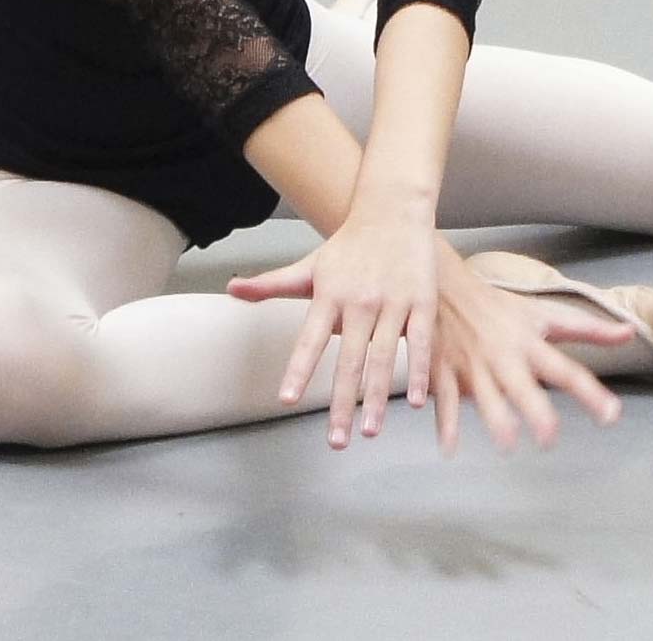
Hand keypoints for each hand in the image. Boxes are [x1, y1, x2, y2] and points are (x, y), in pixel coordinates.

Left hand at [226, 210, 436, 449]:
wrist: (392, 211)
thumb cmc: (348, 245)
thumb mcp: (309, 264)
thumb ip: (272, 284)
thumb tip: (231, 289)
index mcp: (329, 294)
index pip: (309, 339)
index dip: (299, 369)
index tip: (287, 399)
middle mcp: (359, 300)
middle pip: (349, 358)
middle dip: (343, 403)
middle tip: (336, 441)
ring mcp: (392, 301)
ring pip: (383, 356)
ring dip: (377, 396)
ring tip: (370, 431)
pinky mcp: (421, 300)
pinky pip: (419, 342)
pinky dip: (417, 371)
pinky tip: (416, 401)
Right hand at [426, 241, 635, 457]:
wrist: (446, 287)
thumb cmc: (502, 307)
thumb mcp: (545, 314)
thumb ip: (588, 329)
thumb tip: (629, 332)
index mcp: (530, 344)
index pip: (566, 370)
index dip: (589, 393)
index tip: (611, 415)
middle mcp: (504, 356)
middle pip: (523, 386)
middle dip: (535, 409)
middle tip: (550, 437)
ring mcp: (473, 365)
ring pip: (485, 395)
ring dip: (495, 418)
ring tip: (508, 443)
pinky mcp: (444, 371)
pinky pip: (445, 400)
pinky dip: (445, 424)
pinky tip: (449, 448)